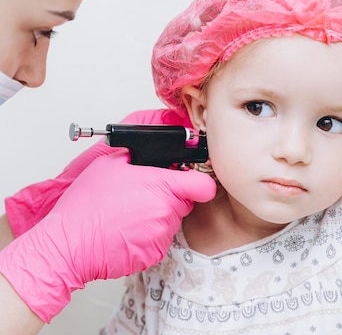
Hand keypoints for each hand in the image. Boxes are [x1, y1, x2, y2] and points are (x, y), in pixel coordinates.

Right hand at [5, 109, 188, 236]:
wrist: (70, 243)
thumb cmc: (87, 205)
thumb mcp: (112, 163)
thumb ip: (140, 157)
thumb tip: (150, 154)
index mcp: (163, 186)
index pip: (203, 185)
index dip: (198, 183)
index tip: (190, 182)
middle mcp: (168, 212)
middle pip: (185, 202)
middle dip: (170, 198)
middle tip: (142, 197)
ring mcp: (162, 235)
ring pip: (171, 222)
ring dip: (157, 218)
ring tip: (128, 215)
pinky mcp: (154, 254)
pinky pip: (159, 241)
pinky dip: (147, 237)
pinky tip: (126, 231)